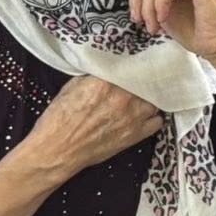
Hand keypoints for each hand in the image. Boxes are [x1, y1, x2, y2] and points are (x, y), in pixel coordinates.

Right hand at [22, 75, 163, 177]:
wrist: (58, 149)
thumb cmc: (59, 119)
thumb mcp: (71, 87)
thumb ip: (94, 76)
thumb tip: (108, 71)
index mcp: (106, 82)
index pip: (130, 66)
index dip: (131, 66)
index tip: (131, 66)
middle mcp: (124, 97)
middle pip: (145, 83)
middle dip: (141, 82)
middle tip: (136, 82)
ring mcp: (134, 116)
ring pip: (154, 101)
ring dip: (147, 100)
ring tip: (139, 100)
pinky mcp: (137, 134)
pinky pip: (157, 121)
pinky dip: (152, 117)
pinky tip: (144, 116)